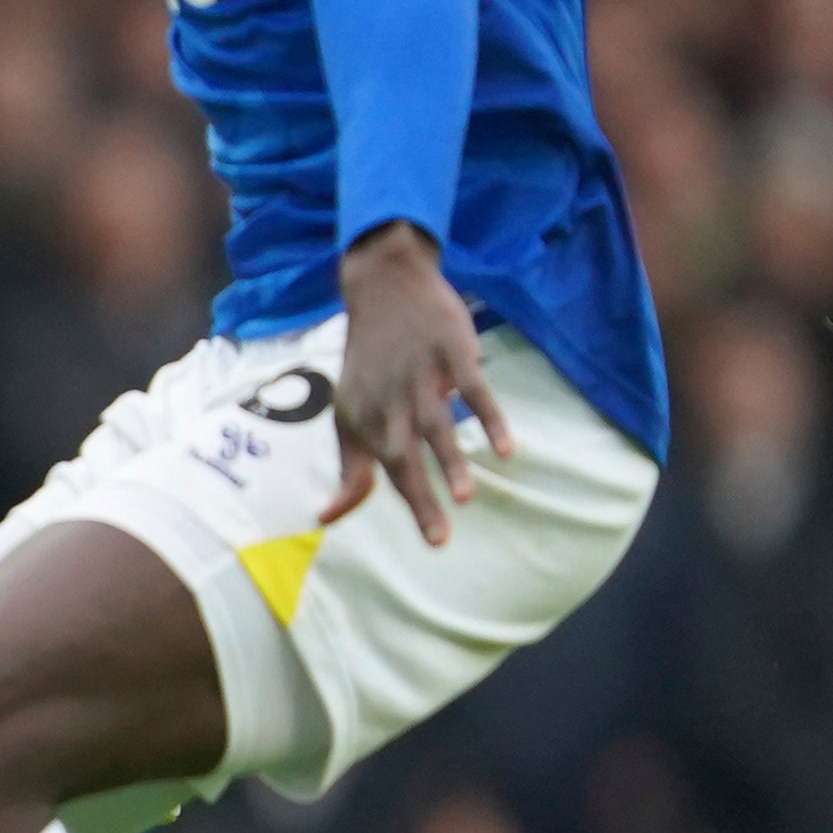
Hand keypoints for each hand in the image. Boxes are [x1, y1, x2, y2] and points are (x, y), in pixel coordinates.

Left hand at [323, 222, 510, 547]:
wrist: (383, 289)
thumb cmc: (370, 364)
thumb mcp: (349, 414)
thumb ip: (349, 469)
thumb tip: (327, 518)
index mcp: (363, 417)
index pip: (387, 471)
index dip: (412, 505)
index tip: (436, 542)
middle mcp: (389, 400)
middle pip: (406, 456)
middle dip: (422, 497)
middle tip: (441, 538)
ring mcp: (421, 376)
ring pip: (436, 426)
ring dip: (449, 462)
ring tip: (464, 498)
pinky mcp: (452, 353)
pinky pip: (474, 390)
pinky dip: (490, 419)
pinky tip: (506, 449)